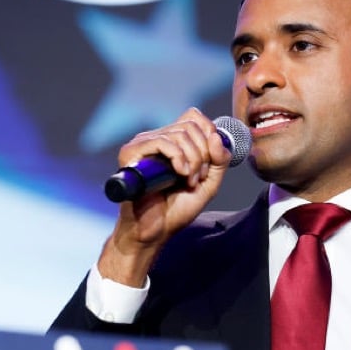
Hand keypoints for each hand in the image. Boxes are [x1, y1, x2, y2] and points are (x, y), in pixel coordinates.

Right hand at [98, 108, 232, 285]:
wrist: (153, 232)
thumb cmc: (175, 210)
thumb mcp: (208, 184)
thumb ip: (219, 161)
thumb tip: (216, 136)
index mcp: (172, 142)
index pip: (193, 117)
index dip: (209, 134)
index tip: (209, 163)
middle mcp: (156, 139)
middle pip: (191, 126)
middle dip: (203, 154)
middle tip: (197, 179)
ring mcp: (143, 144)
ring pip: (180, 134)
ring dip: (193, 161)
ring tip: (187, 182)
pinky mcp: (131, 153)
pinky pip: (162, 142)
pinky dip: (178, 157)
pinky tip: (179, 174)